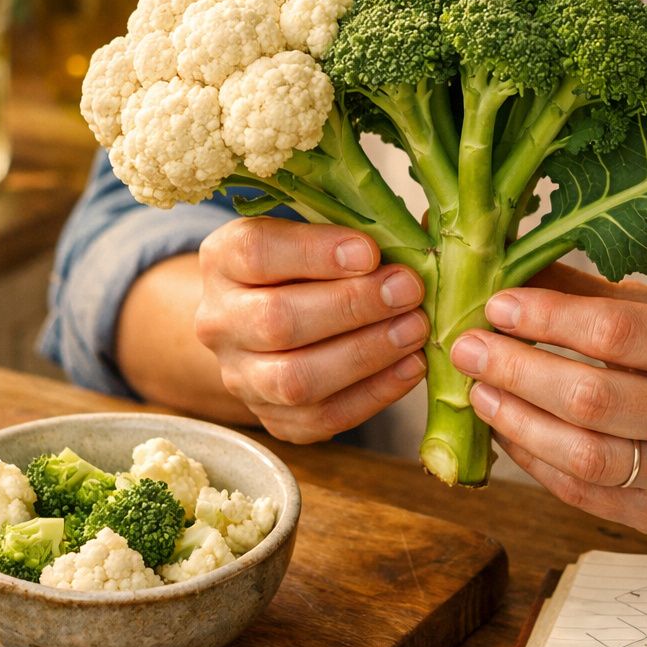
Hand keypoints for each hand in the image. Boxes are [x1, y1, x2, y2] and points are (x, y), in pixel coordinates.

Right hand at [194, 217, 428, 441]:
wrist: (273, 328)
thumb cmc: (310, 268)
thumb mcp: (320, 234)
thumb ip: (360, 227)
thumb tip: (426, 226)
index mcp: (223, 260)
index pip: (255, 252)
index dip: (314, 252)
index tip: (369, 251)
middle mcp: (220, 321)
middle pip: (276, 320)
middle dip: (351, 306)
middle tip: (407, 291)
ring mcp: (242, 377)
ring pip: (295, 378)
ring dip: (365, 353)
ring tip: (414, 329)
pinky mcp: (274, 420)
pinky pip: (321, 418)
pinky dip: (373, 394)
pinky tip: (410, 366)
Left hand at [449, 264, 646, 532]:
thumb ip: (592, 295)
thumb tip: (508, 266)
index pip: (618, 333)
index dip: (548, 318)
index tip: (497, 305)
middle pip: (592, 398)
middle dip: (516, 370)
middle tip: (465, 347)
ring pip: (582, 456)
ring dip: (516, 421)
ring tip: (477, 391)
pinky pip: (582, 494)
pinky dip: (534, 461)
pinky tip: (507, 431)